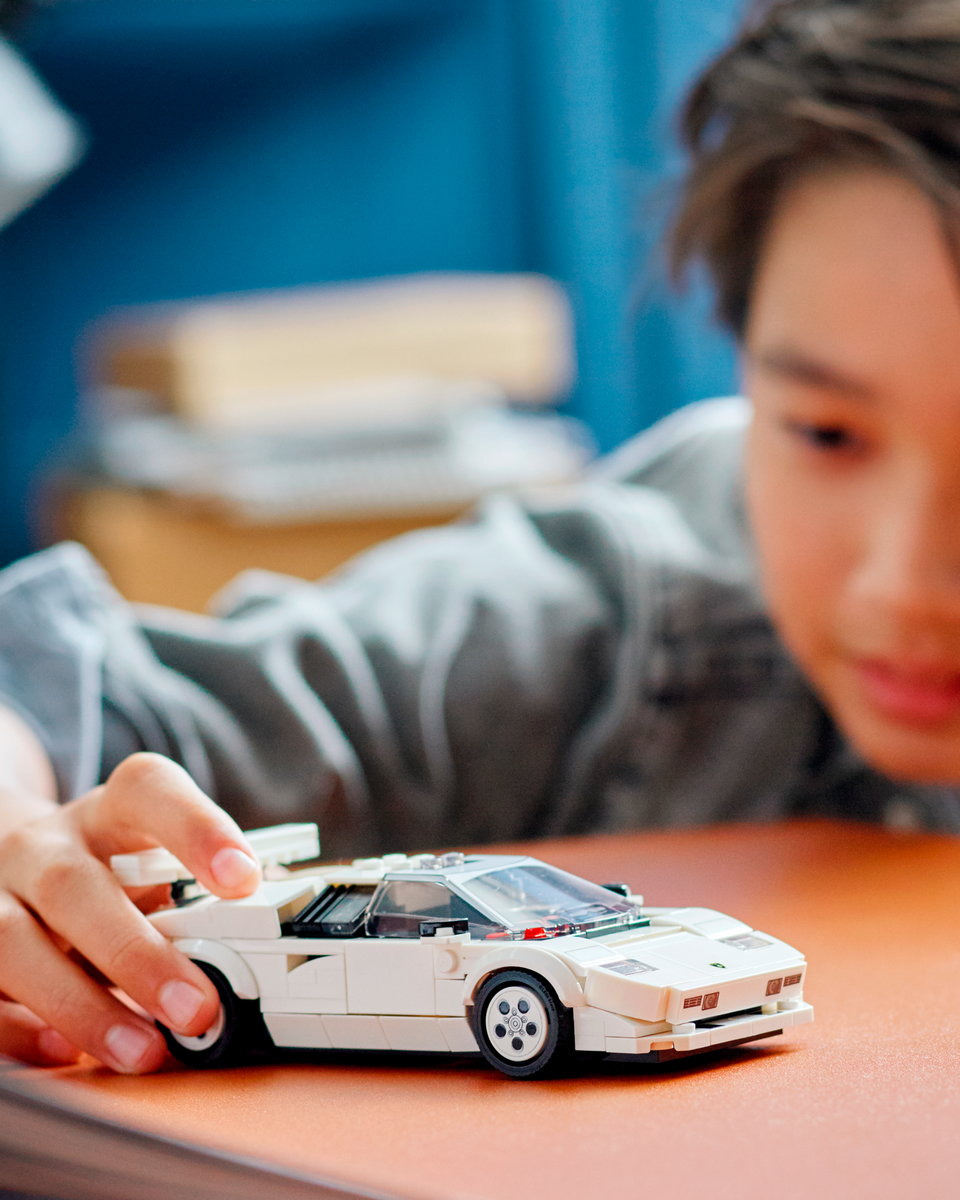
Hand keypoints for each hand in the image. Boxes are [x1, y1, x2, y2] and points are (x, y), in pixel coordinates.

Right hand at [0, 752, 261, 1071]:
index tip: (245, 878)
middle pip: (74, 886)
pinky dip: (20, 1028)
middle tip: (200, 1006)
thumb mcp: (151, 854)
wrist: (14, 857)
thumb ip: (200, 884)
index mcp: (106, 812)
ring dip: (81, 1004)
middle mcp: (42, 847)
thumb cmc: (108, 864)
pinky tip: (66, 1052)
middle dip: (137, 953)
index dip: (196, 828)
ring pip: (13, 943)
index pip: (148, 792)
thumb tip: (276, 921)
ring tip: (144, 1050)